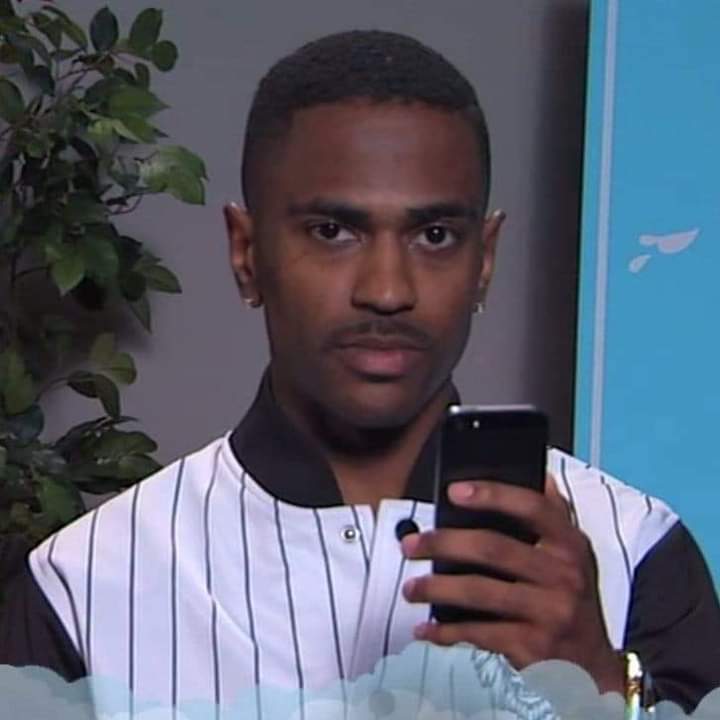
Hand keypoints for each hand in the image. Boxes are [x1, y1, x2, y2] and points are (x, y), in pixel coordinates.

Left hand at [401, 475, 624, 692]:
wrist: (593, 667)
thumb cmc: (573, 602)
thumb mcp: (574, 556)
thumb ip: (555, 516)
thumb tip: (540, 475)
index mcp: (569, 545)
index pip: (532, 507)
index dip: (492, 494)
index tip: (454, 491)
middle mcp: (563, 576)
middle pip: (492, 548)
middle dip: (443, 543)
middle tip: (412, 545)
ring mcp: (548, 612)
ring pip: (479, 591)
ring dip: (436, 588)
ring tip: (412, 587)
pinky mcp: (532, 646)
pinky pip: (478, 633)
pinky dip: (446, 632)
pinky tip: (428, 628)